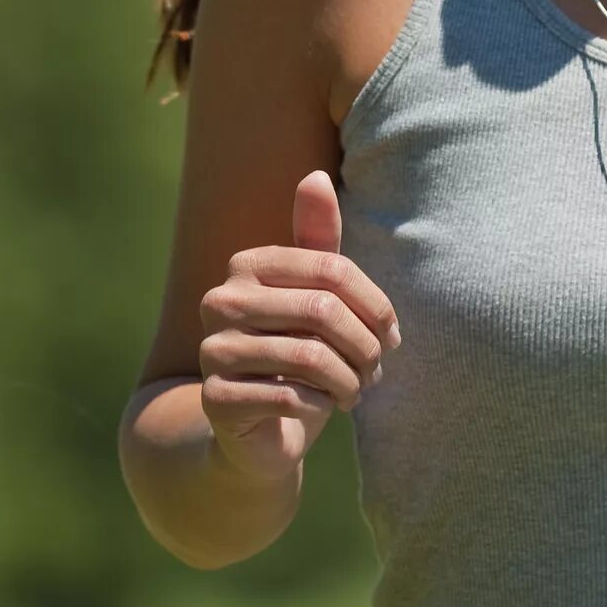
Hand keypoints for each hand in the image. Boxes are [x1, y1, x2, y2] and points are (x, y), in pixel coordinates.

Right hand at [196, 170, 399, 475]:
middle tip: (377, 370)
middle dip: (366, 347)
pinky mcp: (215, 399)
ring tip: (356, 391)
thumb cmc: (296, 353)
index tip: (393, 336)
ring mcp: (212, 350)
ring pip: (310, 357)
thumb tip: (315, 176)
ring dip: (350, 380)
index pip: (333, 270)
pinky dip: (321, 405)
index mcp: (247, 265)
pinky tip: (324, 408)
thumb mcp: (314, 296)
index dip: (376, 306)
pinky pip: (291, 397)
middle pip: (323, 312)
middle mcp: (220, 301)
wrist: (258, 430)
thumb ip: (318, 241)